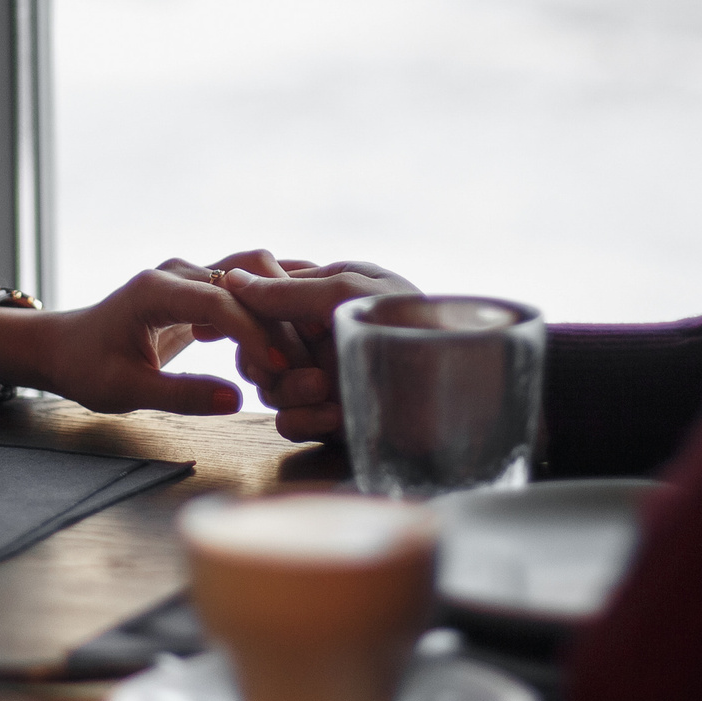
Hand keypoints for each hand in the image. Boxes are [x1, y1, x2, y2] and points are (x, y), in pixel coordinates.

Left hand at [0, 257, 295, 415]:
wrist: (65, 347)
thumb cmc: (88, 368)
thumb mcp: (127, 390)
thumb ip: (181, 394)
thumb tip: (237, 399)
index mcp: (155, 290)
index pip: (221, 302)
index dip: (255, 333)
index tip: (281, 368)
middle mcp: (179, 273)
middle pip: (248, 276)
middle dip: (280, 316)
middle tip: (305, 361)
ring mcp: (192, 275)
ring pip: (255, 274)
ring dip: (281, 307)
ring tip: (302, 352)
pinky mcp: (202, 288)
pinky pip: (248, 289)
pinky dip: (271, 311)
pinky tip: (285, 345)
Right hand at [216, 259, 421, 441]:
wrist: (468, 396)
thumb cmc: (416, 329)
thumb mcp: (349, 295)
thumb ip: (288, 291)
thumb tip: (233, 278)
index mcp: (330, 294)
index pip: (266, 300)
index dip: (248, 314)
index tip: (234, 326)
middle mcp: (324, 335)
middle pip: (258, 347)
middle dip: (267, 358)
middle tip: (282, 364)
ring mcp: (327, 378)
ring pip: (268, 386)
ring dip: (289, 390)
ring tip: (324, 390)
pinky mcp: (333, 420)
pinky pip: (288, 422)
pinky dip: (303, 420)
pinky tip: (333, 417)